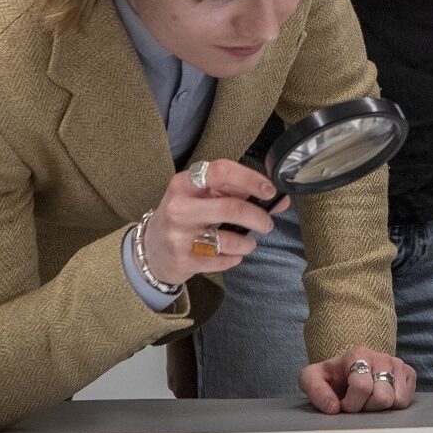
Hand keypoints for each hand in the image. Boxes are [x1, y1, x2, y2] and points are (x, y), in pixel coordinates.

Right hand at [140, 159, 290, 286]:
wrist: (151, 250)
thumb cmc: (185, 217)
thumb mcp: (202, 198)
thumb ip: (237, 193)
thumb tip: (280, 200)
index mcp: (184, 183)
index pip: (221, 171)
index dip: (250, 179)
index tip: (269, 190)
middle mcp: (179, 207)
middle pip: (231, 208)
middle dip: (258, 217)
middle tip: (267, 224)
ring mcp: (179, 235)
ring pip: (230, 239)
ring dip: (248, 243)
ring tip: (247, 243)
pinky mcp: (183, 260)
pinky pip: (223, 260)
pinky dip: (235, 258)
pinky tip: (230, 254)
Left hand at [300, 347, 415, 413]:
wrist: (349, 367)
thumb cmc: (333, 375)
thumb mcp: (313, 377)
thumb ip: (315, 390)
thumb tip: (333, 408)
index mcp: (358, 354)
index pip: (362, 387)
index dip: (351, 404)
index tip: (343, 405)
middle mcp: (381, 357)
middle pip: (382, 397)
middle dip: (367, 407)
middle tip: (358, 403)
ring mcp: (397, 365)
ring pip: (396, 401)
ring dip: (380, 408)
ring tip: (369, 401)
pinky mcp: (409, 374)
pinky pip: (406, 401)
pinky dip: (393, 405)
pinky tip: (381, 397)